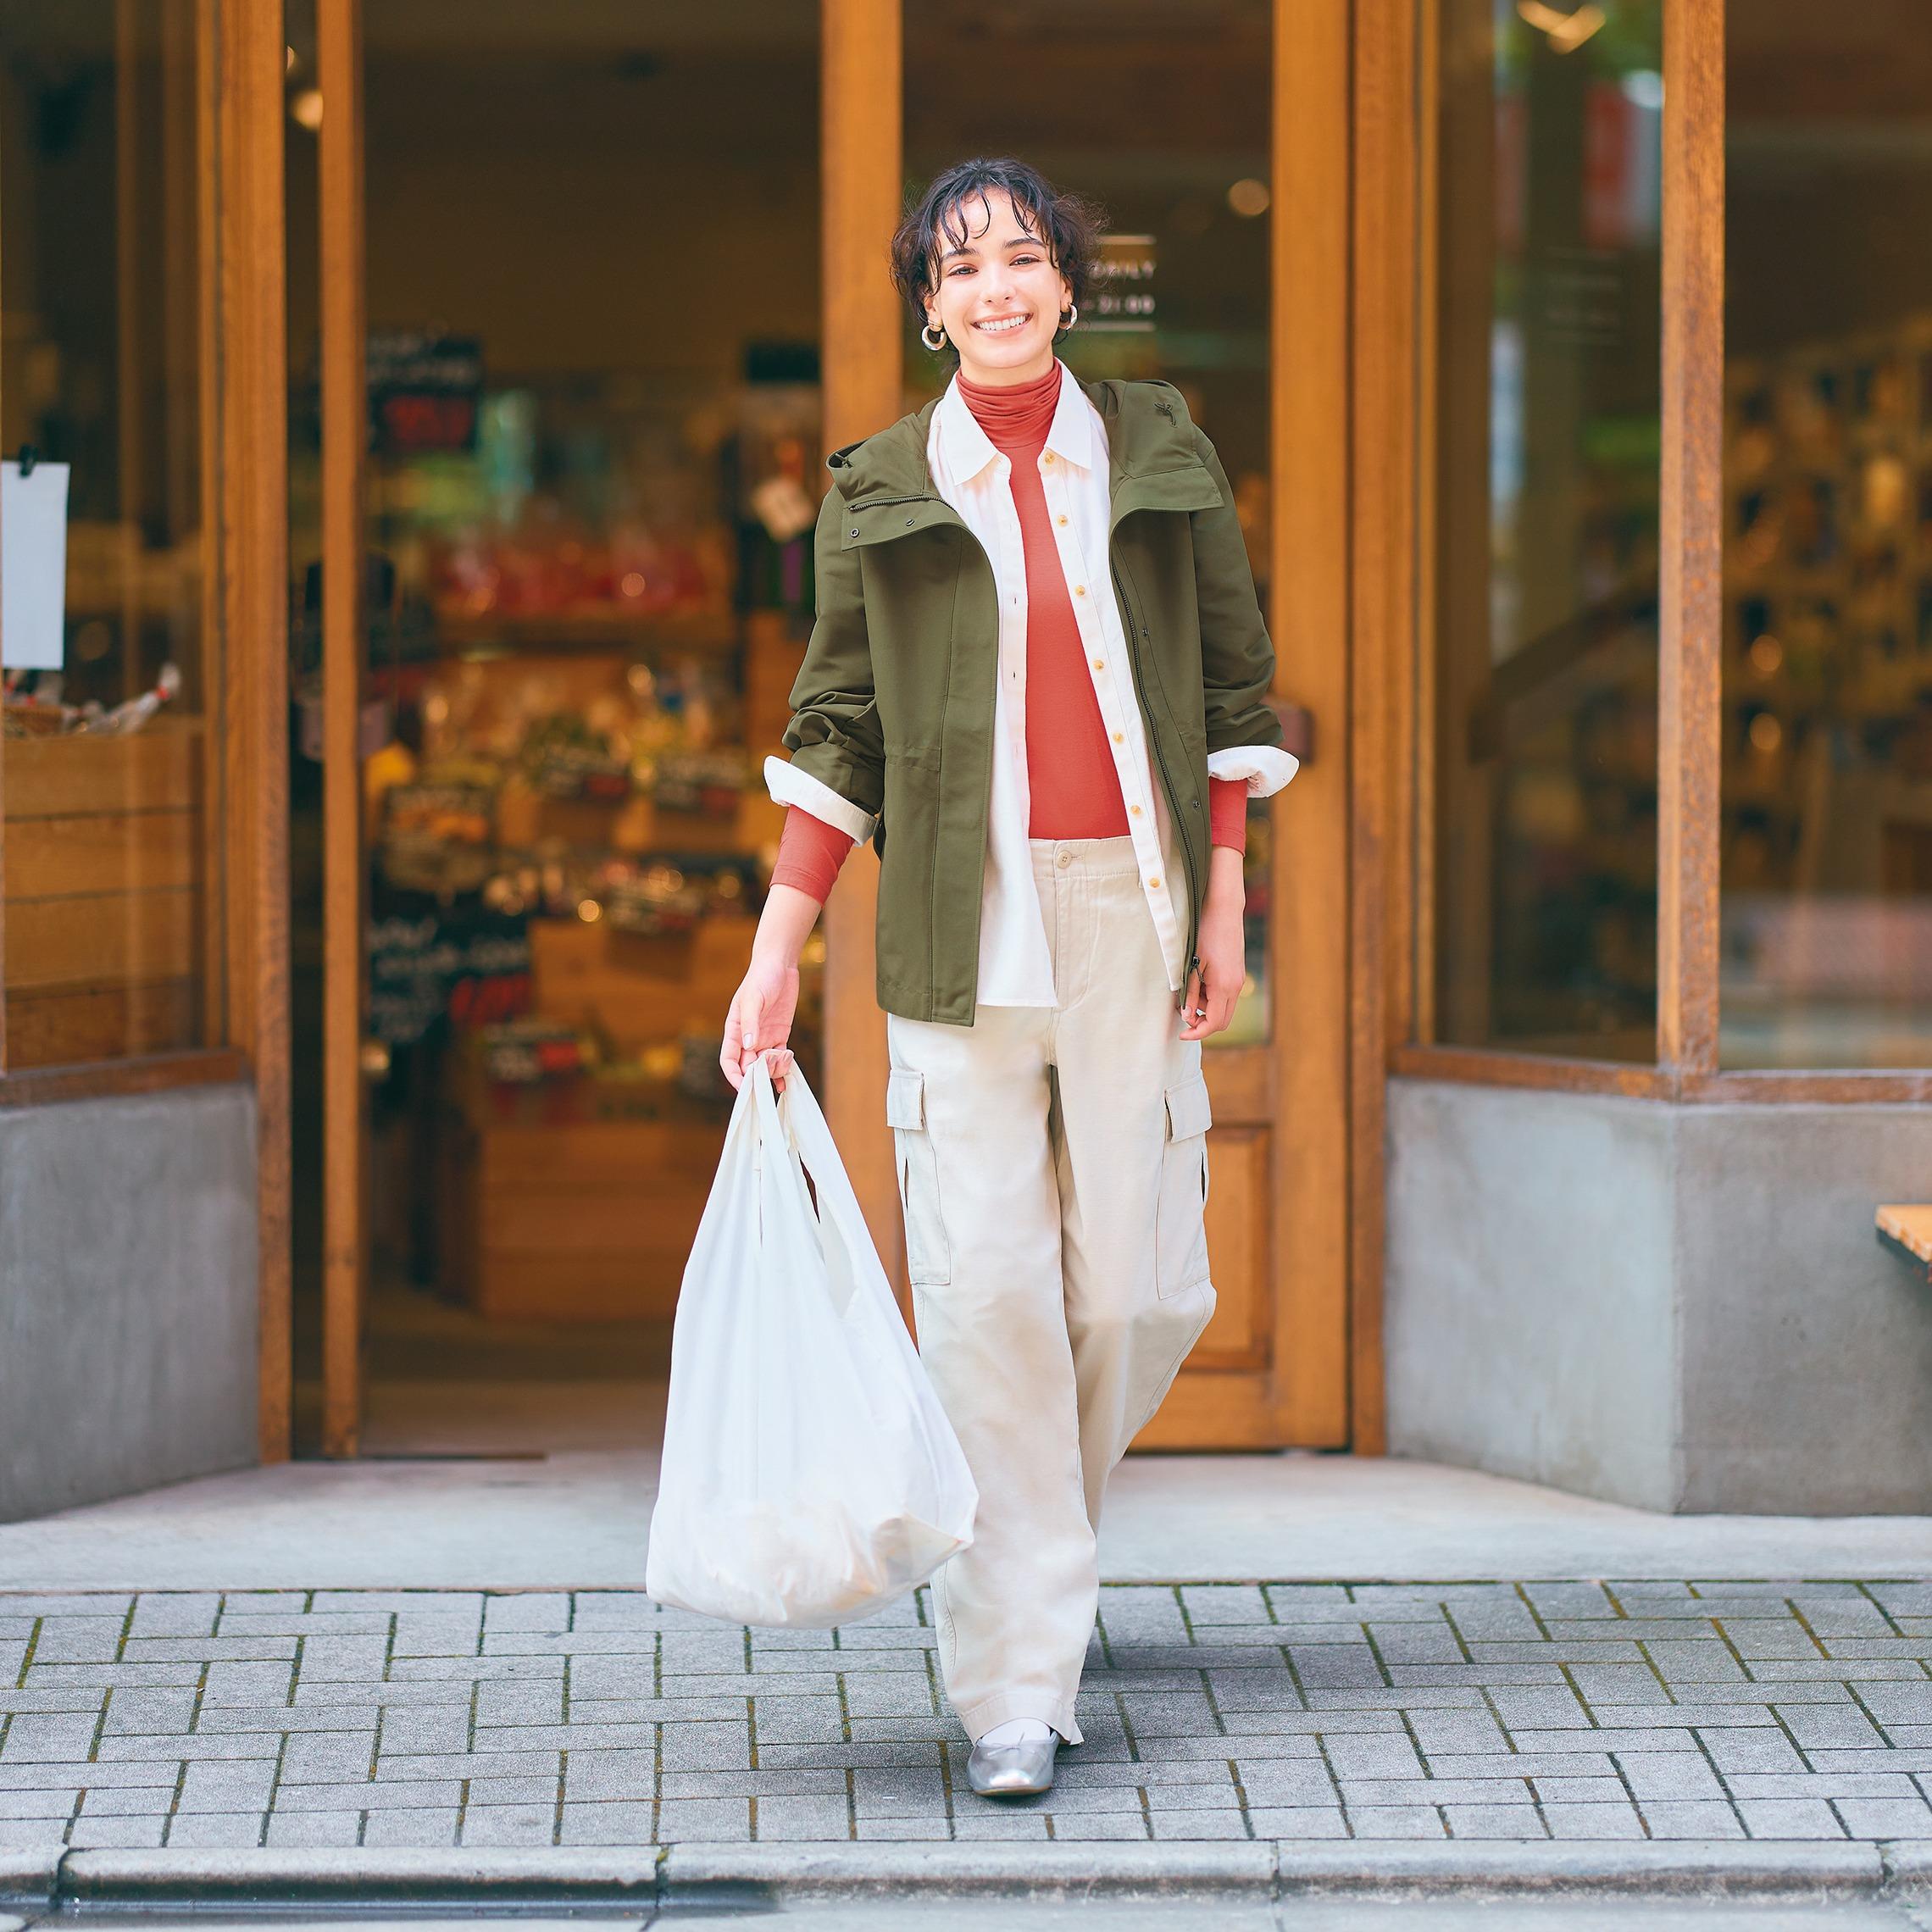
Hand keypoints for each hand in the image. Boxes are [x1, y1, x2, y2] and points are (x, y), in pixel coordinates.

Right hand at [720, 952, 799, 1091]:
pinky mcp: (780, 1035)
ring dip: (772, 1072)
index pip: (729, 1059)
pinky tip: (786, 1081)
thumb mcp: (754, 998)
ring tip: (782, 1064)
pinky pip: (779, 1058)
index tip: (743, 1087)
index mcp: (734, 1029)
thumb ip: (750, 1023)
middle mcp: (748, 1037)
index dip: (734, 1076)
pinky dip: (782, 1070)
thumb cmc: (761, 977)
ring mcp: (764, 1037)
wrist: (779, 964)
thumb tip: (749, 1047)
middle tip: (769, 1077)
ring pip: (765, 1065)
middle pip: (747, 1066)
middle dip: (756, 1076)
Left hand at [1179, 852, 1245, 1041]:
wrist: (1224, 910)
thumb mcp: (1192, 965)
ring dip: (1206, 1008)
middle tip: (1184, 1012)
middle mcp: (1236, 987)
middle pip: (1222, 1022)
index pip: (1214, 1024)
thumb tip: (1187, 1016)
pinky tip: (1199, 982)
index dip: (1197, 1032)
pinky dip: (1212, 997)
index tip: (1182, 1033)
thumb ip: (1190, 993)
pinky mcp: (1238, 974)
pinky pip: (1226, 996)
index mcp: (1224, 987)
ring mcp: (1239, 981)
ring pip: (1224, 1009)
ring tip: (1189, 988)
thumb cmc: (1206, 933)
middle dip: (1203, 1023)